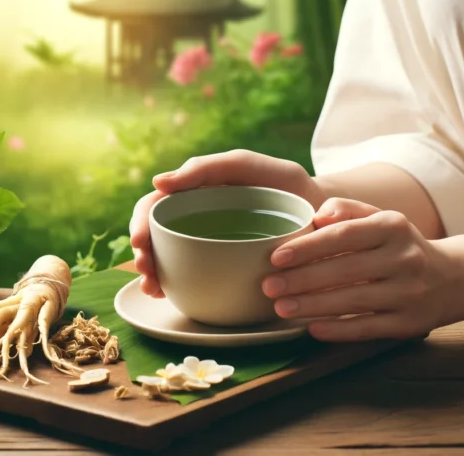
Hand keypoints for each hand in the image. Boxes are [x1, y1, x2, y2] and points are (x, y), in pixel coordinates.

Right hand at [129, 150, 326, 297]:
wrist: (323, 214)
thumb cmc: (285, 183)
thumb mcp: (247, 167)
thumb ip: (208, 167)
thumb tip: (157, 182)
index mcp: (195, 193)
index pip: (155, 206)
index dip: (140, 223)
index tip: (141, 243)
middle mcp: (195, 219)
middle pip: (154, 236)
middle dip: (142, 255)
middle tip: (147, 273)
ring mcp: (207, 244)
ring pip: (166, 259)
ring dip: (151, 274)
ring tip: (153, 289)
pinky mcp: (222, 265)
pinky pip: (191, 276)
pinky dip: (173, 286)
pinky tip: (168, 295)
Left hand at [261, 198, 463, 341]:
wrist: (453, 278)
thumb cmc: (399, 245)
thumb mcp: (380, 218)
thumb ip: (345, 209)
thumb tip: (317, 216)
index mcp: (393, 226)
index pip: (344, 235)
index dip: (308, 247)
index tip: (275, 257)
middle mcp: (405, 258)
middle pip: (345, 270)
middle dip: (302, 280)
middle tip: (268, 286)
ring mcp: (409, 293)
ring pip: (354, 300)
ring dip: (312, 306)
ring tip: (280, 308)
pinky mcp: (410, 324)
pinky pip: (368, 327)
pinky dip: (339, 330)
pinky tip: (312, 328)